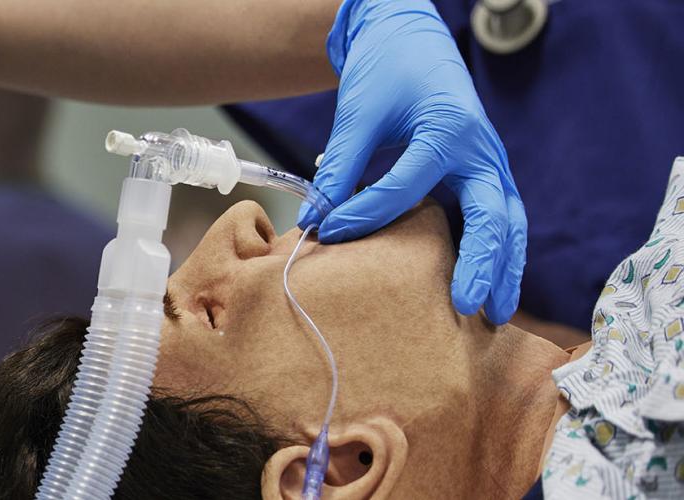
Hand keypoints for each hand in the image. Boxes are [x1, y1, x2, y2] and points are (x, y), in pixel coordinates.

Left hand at [299, 0, 525, 323]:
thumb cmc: (388, 72)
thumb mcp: (359, 112)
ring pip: (509, 223)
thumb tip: (315, 219)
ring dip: (505, 269)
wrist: (413, 41)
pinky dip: (500, 255)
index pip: (405, 187)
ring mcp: (491, 164)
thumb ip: (340, 165)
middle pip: (491, 214)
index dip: (363, 214)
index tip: (325, 232)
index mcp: (448, 129)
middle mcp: (482, 151)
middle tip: (467, 305)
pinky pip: (501, 220)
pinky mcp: (487, 175)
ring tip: (496, 315)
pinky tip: (491, 289)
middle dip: (482, 262)